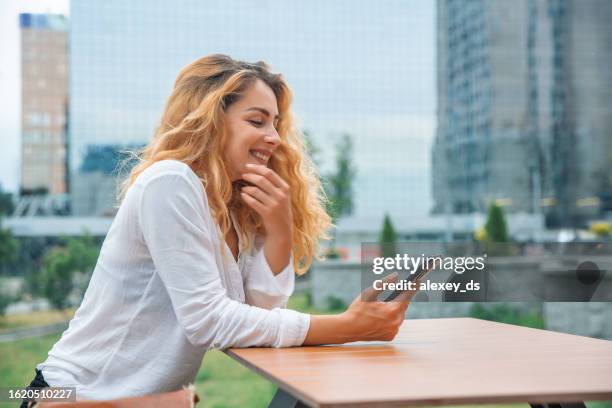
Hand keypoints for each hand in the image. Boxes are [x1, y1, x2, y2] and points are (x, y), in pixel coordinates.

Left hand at [240, 164, 292, 273]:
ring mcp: (274, 204)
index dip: (257, 168)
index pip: (269, 173)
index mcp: (285, 188)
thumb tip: (259, 172)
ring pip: (256, 190)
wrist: (282, 231)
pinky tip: (243, 195)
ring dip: (246, 187)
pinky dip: (246, 197)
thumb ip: (274, 186)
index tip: (248, 166)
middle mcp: (281, 195)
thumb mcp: (282, 197)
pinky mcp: (267, 213)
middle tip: (242, 174)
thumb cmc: (279, 212)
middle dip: (250, 175)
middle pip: (262, 179)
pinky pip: (253, 202)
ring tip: (243, 188)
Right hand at [303, 273, 421, 344]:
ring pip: (399, 316)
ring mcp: (394, 331)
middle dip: (401, 299)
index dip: (414, 286)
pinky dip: (391, 319)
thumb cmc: (357, 309)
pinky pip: (395, 325)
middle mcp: (396, 322)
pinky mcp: (390, 336)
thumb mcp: (369, 293)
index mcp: (392, 310)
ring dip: (396, 310)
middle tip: (402, 289)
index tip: (420, 279)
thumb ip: (384, 283)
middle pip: (403, 306)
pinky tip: (384, 316)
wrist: (348, 329)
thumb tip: (396, 276)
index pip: (407, 295)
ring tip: (391, 302)